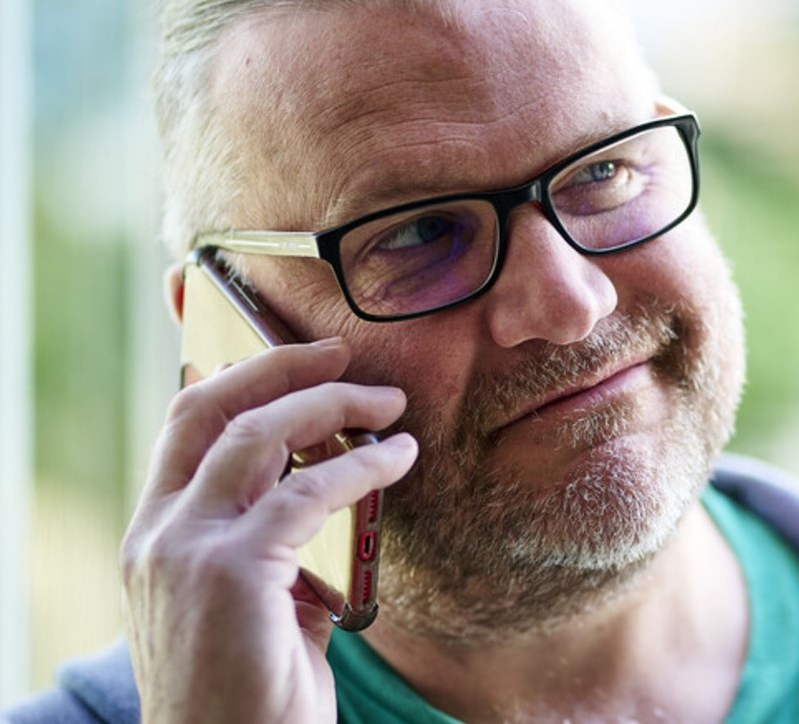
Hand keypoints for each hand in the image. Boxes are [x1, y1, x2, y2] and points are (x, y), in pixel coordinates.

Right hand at [121, 338, 416, 723]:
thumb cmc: (248, 698)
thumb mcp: (252, 608)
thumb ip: (271, 551)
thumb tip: (323, 503)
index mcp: (154, 536)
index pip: (185, 426)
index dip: (240, 378)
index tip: (298, 360)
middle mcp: (158, 534)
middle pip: (212, 409)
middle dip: (282, 367)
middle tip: (344, 353)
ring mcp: (185, 550)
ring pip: (259, 434)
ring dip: (333, 404)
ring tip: (389, 403)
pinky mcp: (233, 573)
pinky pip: (309, 492)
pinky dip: (362, 465)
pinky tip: (399, 458)